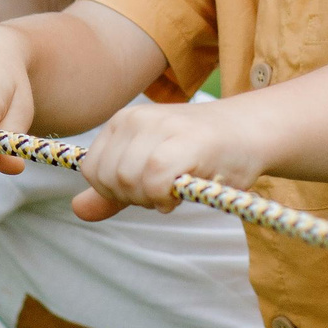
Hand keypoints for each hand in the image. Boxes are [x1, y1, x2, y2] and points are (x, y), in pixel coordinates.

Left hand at [70, 102, 263, 218]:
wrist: (249, 132)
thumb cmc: (201, 153)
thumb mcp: (149, 170)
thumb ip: (114, 192)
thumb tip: (77, 210)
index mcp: (122, 122)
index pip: (92, 169)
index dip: (114, 191)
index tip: (145, 189)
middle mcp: (136, 118)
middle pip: (109, 178)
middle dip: (134, 197)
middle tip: (164, 191)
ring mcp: (160, 126)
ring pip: (128, 180)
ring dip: (152, 198)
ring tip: (176, 188)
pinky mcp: (184, 141)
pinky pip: (154, 180)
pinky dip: (165, 196)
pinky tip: (183, 191)